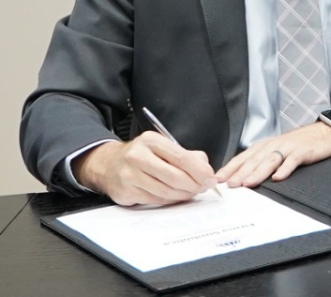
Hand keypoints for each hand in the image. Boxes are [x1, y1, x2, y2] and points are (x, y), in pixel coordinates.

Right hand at [73, 132, 216, 205]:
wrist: (108, 164)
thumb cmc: (142, 155)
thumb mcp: (163, 147)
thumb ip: (187, 155)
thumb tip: (206, 169)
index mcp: (151, 141)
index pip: (181, 157)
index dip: (199, 170)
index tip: (210, 178)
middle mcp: (138, 156)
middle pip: (174, 176)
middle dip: (194, 185)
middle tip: (204, 188)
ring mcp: (130, 176)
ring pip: (166, 191)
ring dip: (184, 194)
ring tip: (192, 192)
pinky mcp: (126, 193)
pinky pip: (156, 200)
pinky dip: (171, 200)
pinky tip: (177, 196)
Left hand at [217, 122, 330, 187]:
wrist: (322, 133)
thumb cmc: (296, 145)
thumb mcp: (276, 151)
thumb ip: (260, 162)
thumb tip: (240, 179)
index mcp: (264, 146)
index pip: (243, 157)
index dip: (230, 168)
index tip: (217, 179)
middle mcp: (273, 145)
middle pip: (254, 160)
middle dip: (240, 173)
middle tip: (230, 185)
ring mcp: (288, 148)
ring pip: (270, 160)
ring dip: (258, 172)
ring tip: (248, 183)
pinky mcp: (303, 151)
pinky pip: (292, 161)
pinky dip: (285, 169)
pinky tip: (278, 178)